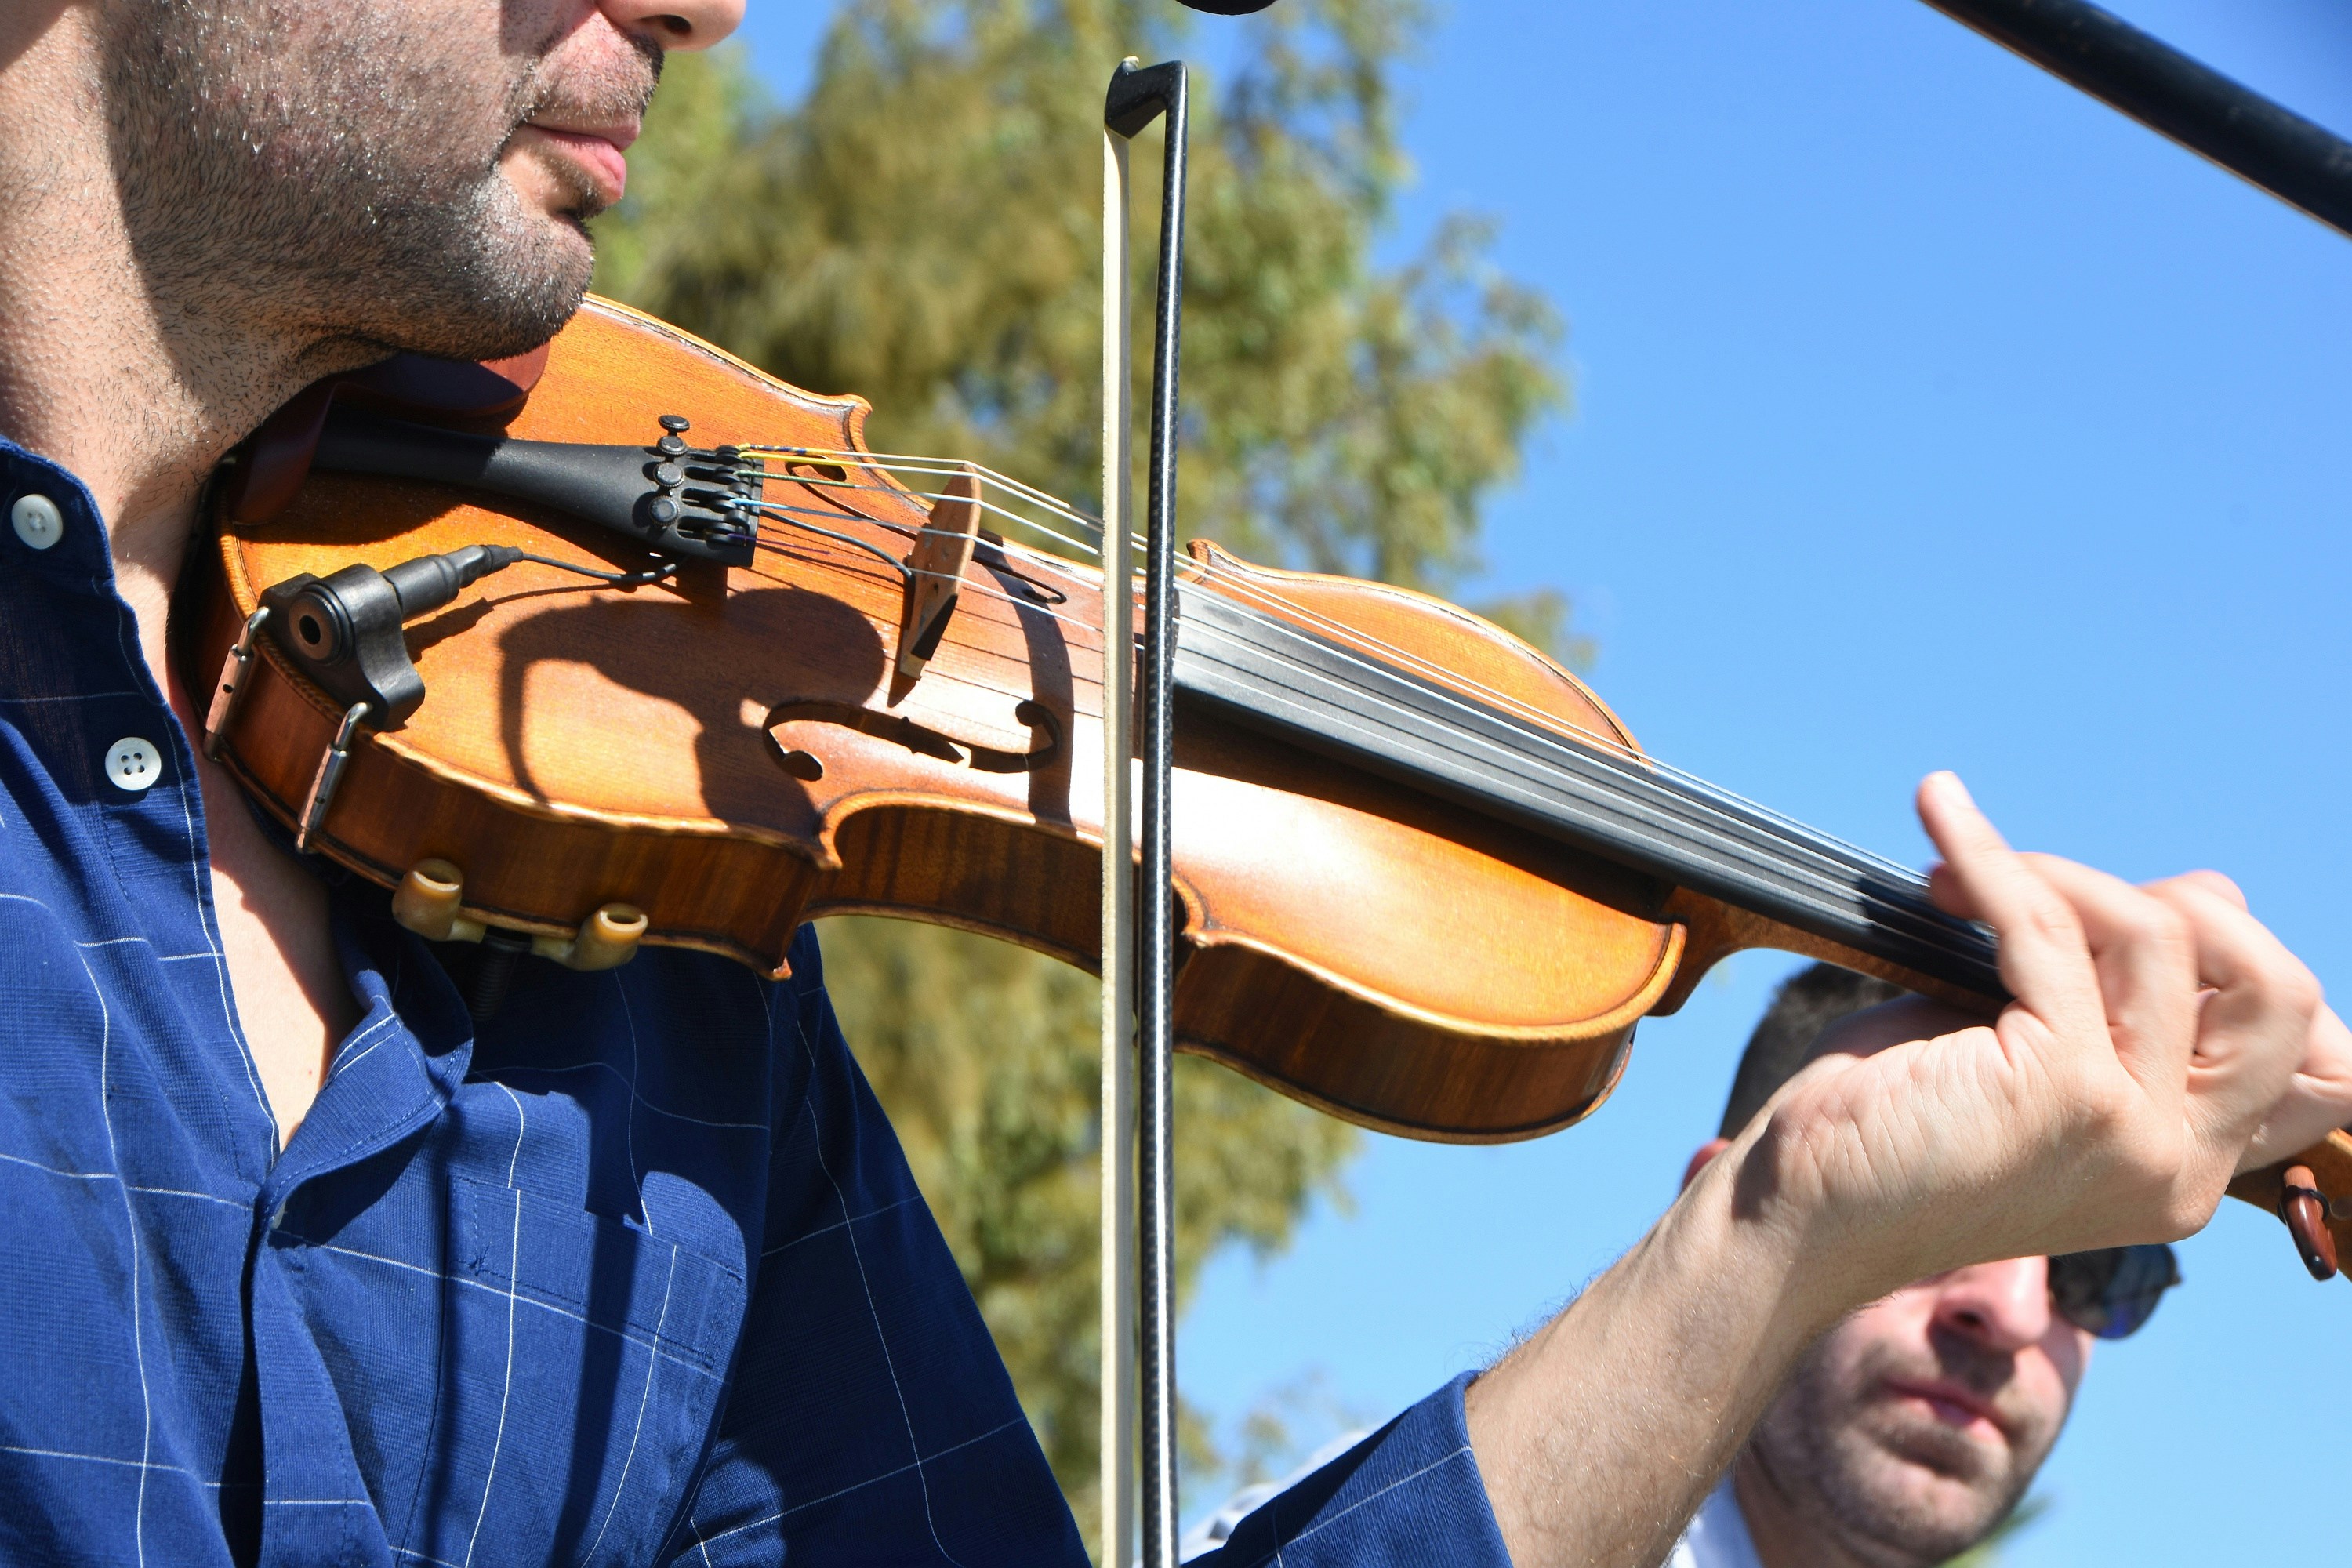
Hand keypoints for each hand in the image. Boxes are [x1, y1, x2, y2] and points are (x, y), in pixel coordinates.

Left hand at [1734, 771, 2329, 1309]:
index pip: (2317, 1063)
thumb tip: (2215, 889)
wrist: (1793, 1214)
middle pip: (2278, 990)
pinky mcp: (2059, 1087)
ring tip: (1954, 880)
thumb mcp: (2039, 1058)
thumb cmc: (1893, 1131)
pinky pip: (2042, 925)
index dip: (2244, 964)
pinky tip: (1939, 813)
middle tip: (2057, 896)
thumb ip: (2125, 995)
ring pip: (2158, 935)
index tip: (2129, 922)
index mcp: (2186, 1168)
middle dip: (2183, 909)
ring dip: (2051, 874)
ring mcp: (2130, 1129)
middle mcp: (2179, 1162)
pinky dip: (1987, 853)